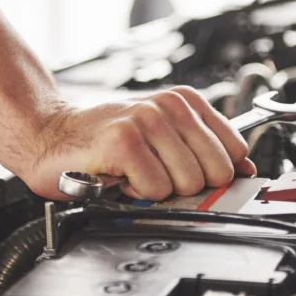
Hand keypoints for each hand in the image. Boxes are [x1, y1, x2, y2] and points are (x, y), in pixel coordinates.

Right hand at [16, 86, 253, 200]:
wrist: (49, 136)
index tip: (188, 174)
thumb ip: (204, 150)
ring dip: (157, 189)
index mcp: (185, 102)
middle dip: (186, 185)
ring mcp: (147, 121)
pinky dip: (136, 193)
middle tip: (154, 173)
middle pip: (215, 172)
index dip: (213, 174)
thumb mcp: (162, 137)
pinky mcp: (125, 142)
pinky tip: (119, 177)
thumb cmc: (103, 143)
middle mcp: (169, 106)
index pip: (234, 151)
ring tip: (134, 173)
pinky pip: (156, 189)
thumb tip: (246, 171)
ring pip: (187, 183)